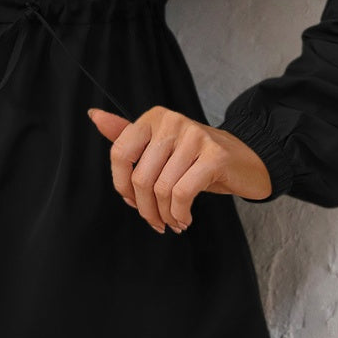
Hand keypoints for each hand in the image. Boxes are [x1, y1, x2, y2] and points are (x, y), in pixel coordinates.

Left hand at [86, 107, 271, 231]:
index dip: (122, 185)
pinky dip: (180, 213)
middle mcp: (172, 121)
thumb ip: (127, 135)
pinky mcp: (214, 156)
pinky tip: (184, 218)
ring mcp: (195, 136)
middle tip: (156, 222)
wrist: (244, 160)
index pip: (120, 153)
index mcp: (154, 117)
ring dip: (165, 215)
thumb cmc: (196, 158)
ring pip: (162, 188)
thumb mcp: (160, 147)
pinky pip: (183, 193)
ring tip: (172, 221)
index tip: (133, 201)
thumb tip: (93, 115)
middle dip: (146, 208)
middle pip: (141, 177)